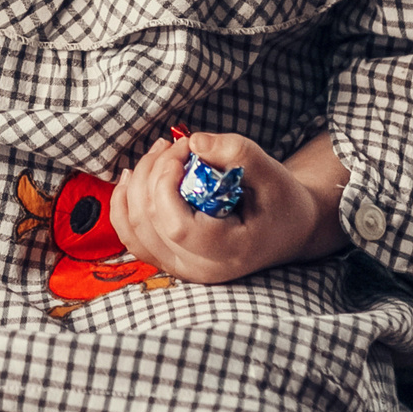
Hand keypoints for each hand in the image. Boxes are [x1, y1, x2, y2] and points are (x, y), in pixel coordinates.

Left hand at [107, 131, 344, 286]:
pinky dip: (124, 204)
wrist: (288, 228)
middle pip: (149, 221)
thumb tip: (193, 142)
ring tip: (160, 153)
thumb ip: (237, 152)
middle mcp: (200, 269)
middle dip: (153, 171)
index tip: (185, 149)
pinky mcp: (169, 259)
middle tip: (178, 144)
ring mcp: (180, 268)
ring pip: (133, 227)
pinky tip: (132, 177)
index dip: (166, 181)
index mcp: (228, 252)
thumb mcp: (272, 172)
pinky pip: (131, 236)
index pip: (175, 225)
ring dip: (136, 183)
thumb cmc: (281, 201)